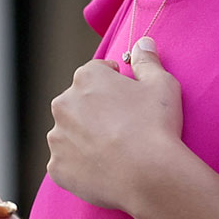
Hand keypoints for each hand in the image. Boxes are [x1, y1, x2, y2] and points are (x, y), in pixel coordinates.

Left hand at [46, 37, 189, 212]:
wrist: (149, 175)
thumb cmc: (156, 126)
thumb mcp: (162, 85)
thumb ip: (148, 61)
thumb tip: (143, 42)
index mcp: (86, 78)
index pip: (96, 73)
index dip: (114, 83)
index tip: (128, 98)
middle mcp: (63, 104)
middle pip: (78, 103)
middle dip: (96, 111)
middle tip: (122, 128)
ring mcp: (57, 137)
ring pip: (70, 134)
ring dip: (85, 138)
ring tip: (114, 152)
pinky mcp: (56, 167)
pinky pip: (67, 163)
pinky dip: (81, 166)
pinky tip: (104, 170)